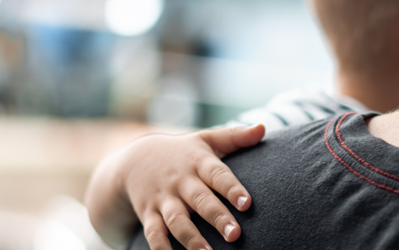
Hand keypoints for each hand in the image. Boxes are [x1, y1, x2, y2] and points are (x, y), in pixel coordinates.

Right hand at [85, 124, 264, 249]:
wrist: (135, 160)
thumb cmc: (183, 152)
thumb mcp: (205, 139)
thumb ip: (235, 136)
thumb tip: (263, 127)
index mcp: (198, 162)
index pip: (217, 174)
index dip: (232, 188)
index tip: (247, 203)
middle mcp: (181, 181)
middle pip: (200, 200)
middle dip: (217, 217)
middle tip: (235, 234)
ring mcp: (163, 199)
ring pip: (177, 220)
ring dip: (191, 238)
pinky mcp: (148, 214)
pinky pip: (153, 233)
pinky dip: (161, 248)